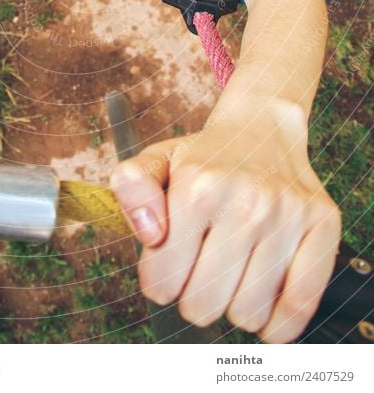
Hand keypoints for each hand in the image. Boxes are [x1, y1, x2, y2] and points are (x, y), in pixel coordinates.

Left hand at [109, 110, 340, 342]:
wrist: (261, 129)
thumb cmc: (203, 158)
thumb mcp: (155, 162)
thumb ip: (131, 189)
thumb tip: (151, 234)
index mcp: (198, 187)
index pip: (162, 283)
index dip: (159, 282)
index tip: (169, 265)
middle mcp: (246, 200)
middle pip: (202, 306)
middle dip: (193, 297)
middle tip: (201, 270)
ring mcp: (288, 214)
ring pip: (247, 314)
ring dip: (233, 306)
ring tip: (232, 276)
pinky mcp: (322, 225)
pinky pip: (299, 307)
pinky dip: (278, 324)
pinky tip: (265, 308)